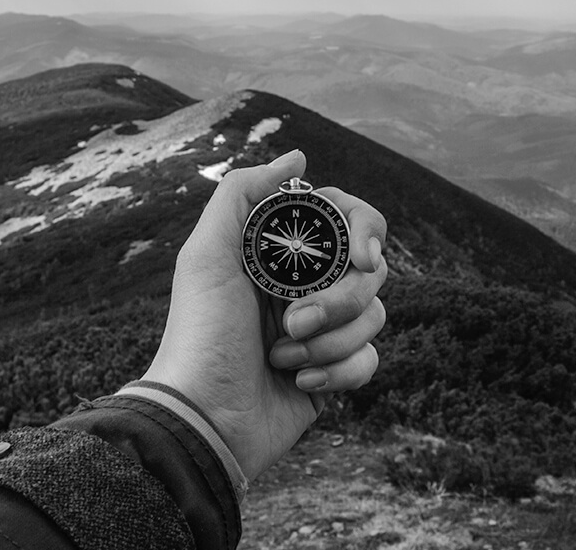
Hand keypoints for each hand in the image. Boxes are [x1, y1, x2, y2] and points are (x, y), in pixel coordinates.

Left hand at [142, 149, 387, 479]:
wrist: (204, 419)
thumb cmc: (200, 334)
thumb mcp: (207, 255)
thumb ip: (244, 194)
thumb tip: (299, 156)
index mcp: (280, 252)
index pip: (347, 220)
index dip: (364, 232)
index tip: (361, 257)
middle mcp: (305, 285)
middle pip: (370, 270)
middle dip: (338, 300)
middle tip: (294, 321)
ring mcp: (322, 329)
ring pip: (374, 315)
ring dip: (330, 341)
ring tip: (283, 357)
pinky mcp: (333, 372)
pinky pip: (370, 359)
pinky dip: (339, 372)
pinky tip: (300, 384)